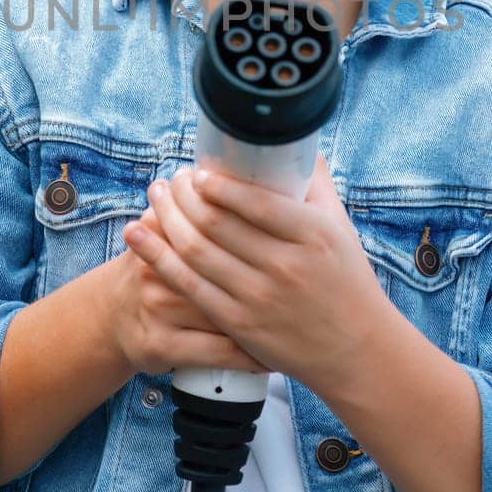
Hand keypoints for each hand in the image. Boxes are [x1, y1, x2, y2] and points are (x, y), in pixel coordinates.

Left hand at [120, 152, 388, 392]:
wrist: (355, 350)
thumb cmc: (347, 280)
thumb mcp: (340, 227)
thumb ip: (315, 184)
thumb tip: (292, 141)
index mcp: (313, 234)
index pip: (254, 201)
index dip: (216, 184)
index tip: (197, 172)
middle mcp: (286, 265)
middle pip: (216, 222)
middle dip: (182, 194)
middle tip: (171, 179)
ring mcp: (260, 297)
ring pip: (196, 250)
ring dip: (166, 218)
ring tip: (155, 197)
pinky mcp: (240, 322)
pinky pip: (189, 285)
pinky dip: (159, 257)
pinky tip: (137, 236)